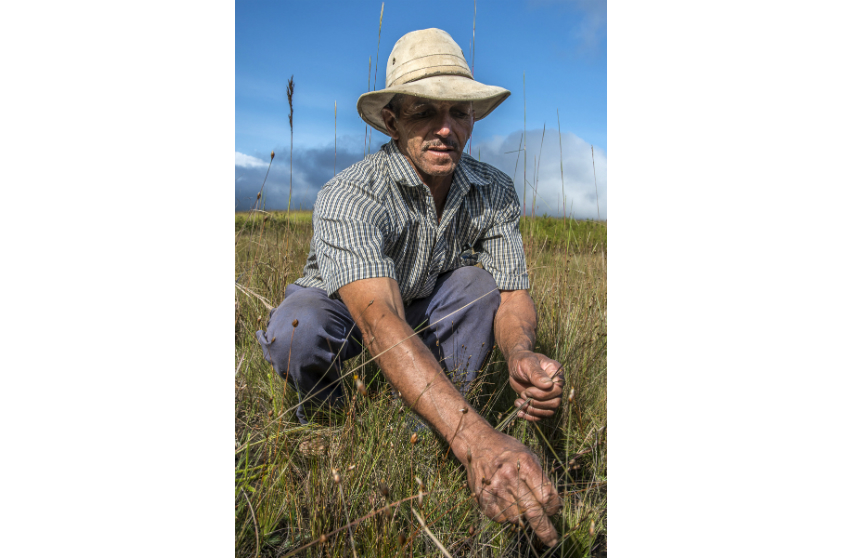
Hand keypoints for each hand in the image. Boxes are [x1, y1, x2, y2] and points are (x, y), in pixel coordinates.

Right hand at [464, 429, 560, 545]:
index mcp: (525, 464)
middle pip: (533, 511)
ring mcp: (494, 487)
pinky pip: (500, 518)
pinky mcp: (482, 496)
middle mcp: (509, 476)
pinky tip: (506, 503)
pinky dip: (506, 516)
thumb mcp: (530, 456)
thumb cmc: (509, 451)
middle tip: (552, 540)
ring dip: (522, 518)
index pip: (546, 496)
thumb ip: (541, 480)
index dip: (553, 507)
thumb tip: (551, 506)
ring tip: (519, 505)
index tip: (553, 509)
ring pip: (516, 518)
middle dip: (544, 529)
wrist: (478, 444)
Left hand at [508, 350, 563, 421]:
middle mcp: (556, 385)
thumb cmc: (522, 361)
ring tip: (520, 403)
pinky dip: (530, 416)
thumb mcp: (527, 363)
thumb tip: (548, 385)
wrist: (516, 365)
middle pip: (555, 403)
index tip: (528, 390)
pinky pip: (541, 415)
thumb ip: (537, 373)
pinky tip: (520, 412)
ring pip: (549, 411)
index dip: (542, 394)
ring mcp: (550, 395)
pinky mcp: (542, 402)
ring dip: (533, 411)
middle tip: (524, 395)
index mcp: (556, 373)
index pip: (557, 390)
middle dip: (537, 403)